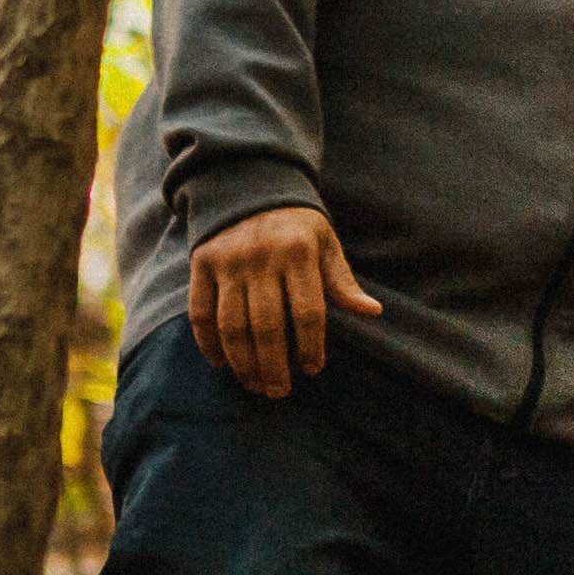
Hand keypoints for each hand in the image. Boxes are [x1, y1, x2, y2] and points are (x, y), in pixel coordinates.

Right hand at [192, 206, 378, 398]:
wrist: (248, 183)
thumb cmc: (296, 223)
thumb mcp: (326, 242)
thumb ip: (342, 280)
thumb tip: (373, 312)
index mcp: (298, 252)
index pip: (308, 312)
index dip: (311, 346)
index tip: (313, 369)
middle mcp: (260, 257)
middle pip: (266, 326)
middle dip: (273, 366)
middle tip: (279, 391)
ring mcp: (227, 261)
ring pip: (232, 325)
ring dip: (242, 362)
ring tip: (254, 384)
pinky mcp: (201, 263)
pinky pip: (200, 312)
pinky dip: (208, 342)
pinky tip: (221, 364)